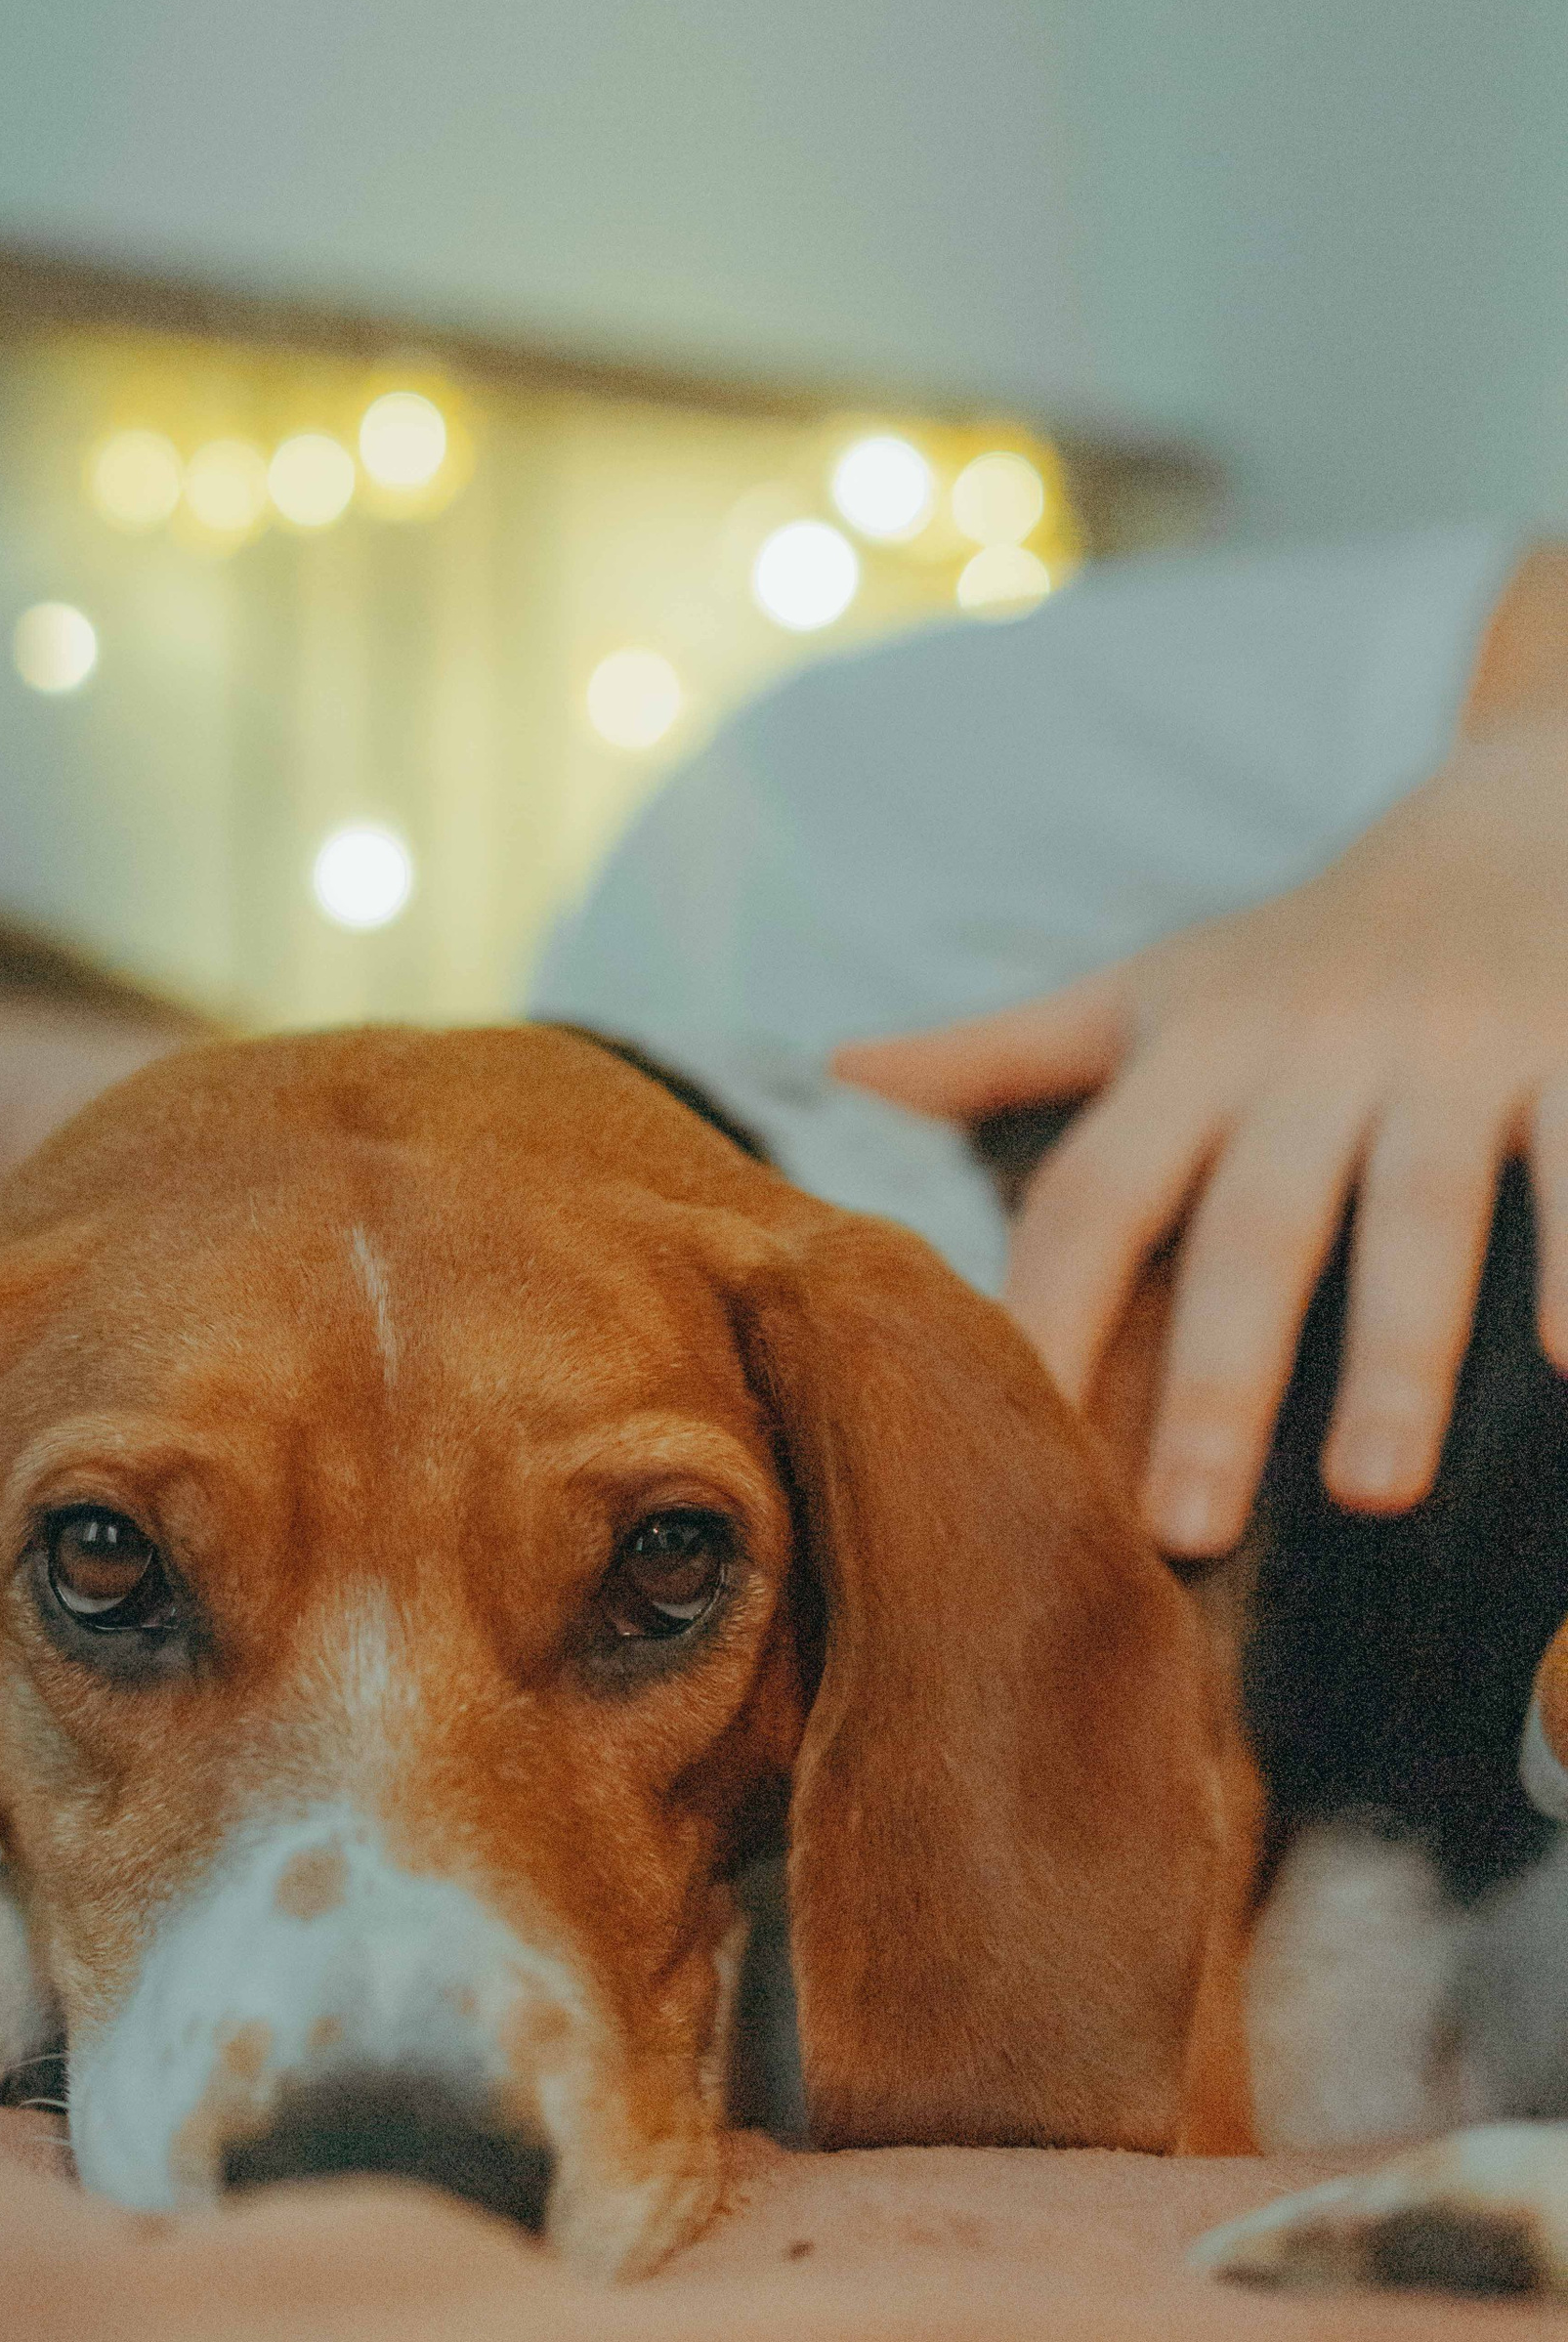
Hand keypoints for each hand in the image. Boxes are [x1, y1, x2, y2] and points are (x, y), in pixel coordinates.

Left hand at [832, 722, 1567, 1554]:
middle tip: (1180, 1529)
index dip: (1046, 1317)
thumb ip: (1004, 1048)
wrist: (1516, 812)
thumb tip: (841, 1064)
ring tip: (1372, 1493)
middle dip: (1214, 1377)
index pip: (1096, 1199)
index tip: (1013, 1453)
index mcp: (1195, 1058)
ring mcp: (1452, 1055)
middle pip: (1251, 1230)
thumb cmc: (1305, 946)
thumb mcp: (1151, 985)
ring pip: (1420, 1213)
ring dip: (1400, 1353)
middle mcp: (1314, 1058)